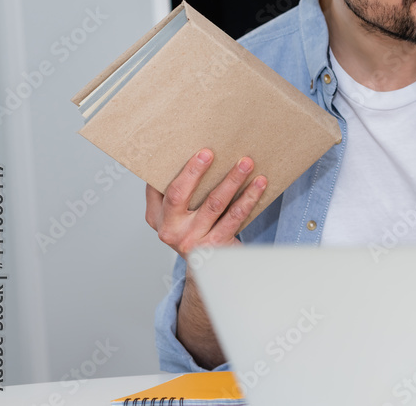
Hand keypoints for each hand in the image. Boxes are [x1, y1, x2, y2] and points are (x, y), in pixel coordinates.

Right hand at [145, 149, 267, 256]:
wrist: (209, 266)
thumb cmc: (196, 229)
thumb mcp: (179, 214)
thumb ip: (180, 191)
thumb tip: (197, 152)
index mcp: (156, 216)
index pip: (156, 188)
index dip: (171, 168)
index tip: (188, 150)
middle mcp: (170, 230)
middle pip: (179, 195)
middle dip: (194, 171)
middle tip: (209, 153)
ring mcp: (191, 240)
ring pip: (214, 203)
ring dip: (232, 180)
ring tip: (245, 163)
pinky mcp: (214, 246)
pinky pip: (234, 217)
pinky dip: (248, 198)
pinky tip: (259, 184)